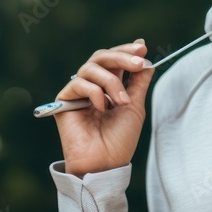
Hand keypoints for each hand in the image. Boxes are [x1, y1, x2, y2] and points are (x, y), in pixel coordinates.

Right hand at [54, 38, 153, 177]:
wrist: (105, 163)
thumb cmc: (120, 139)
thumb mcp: (135, 106)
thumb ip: (139, 81)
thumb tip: (147, 58)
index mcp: (109, 86)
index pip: (114, 59)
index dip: (127, 51)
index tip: (142, 48)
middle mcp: (93, 85)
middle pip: (102, 57)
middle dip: (122, 58)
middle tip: (138, 64)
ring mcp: (78, 92)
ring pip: (91, 67)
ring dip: (111, 82)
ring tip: (121, 102)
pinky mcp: (64, 100)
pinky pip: (79, 83)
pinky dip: (95, 93)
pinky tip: (102, 108)